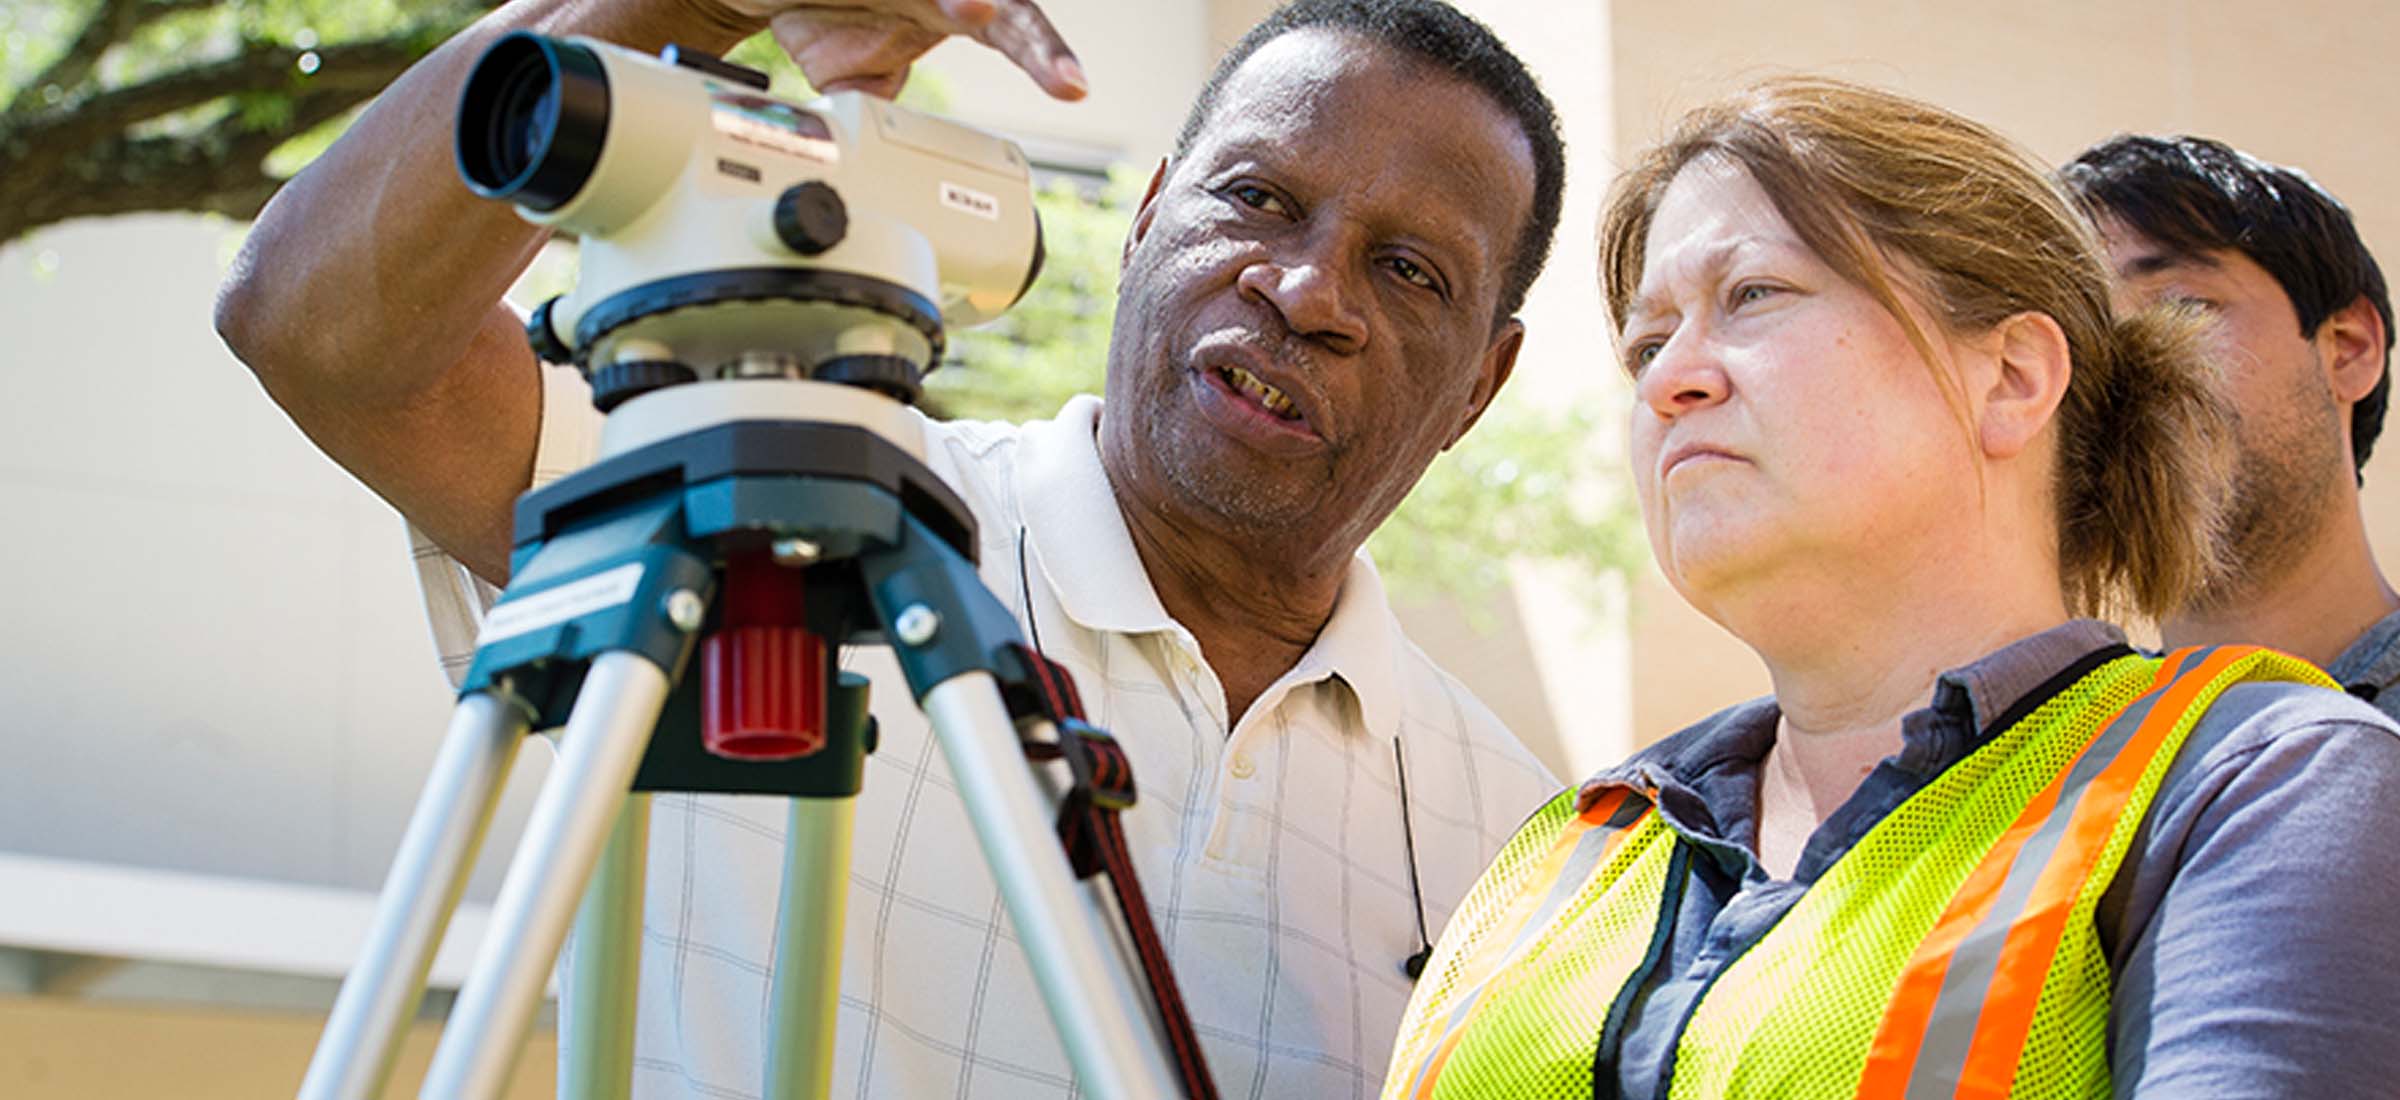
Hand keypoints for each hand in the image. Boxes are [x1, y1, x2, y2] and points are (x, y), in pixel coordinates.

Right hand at [700, 0, 1085, 100]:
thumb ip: (885, 115)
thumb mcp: (857, 79)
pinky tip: (945, 7)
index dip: (1047, 61)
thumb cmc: (822, 17)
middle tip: (1064, 80)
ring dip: (960, 1)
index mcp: (954, 12)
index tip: (1075, 91)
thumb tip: (895, 174)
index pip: (1015, 36)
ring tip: (978, 11)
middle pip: (1005, 11)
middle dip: (1036, 44)